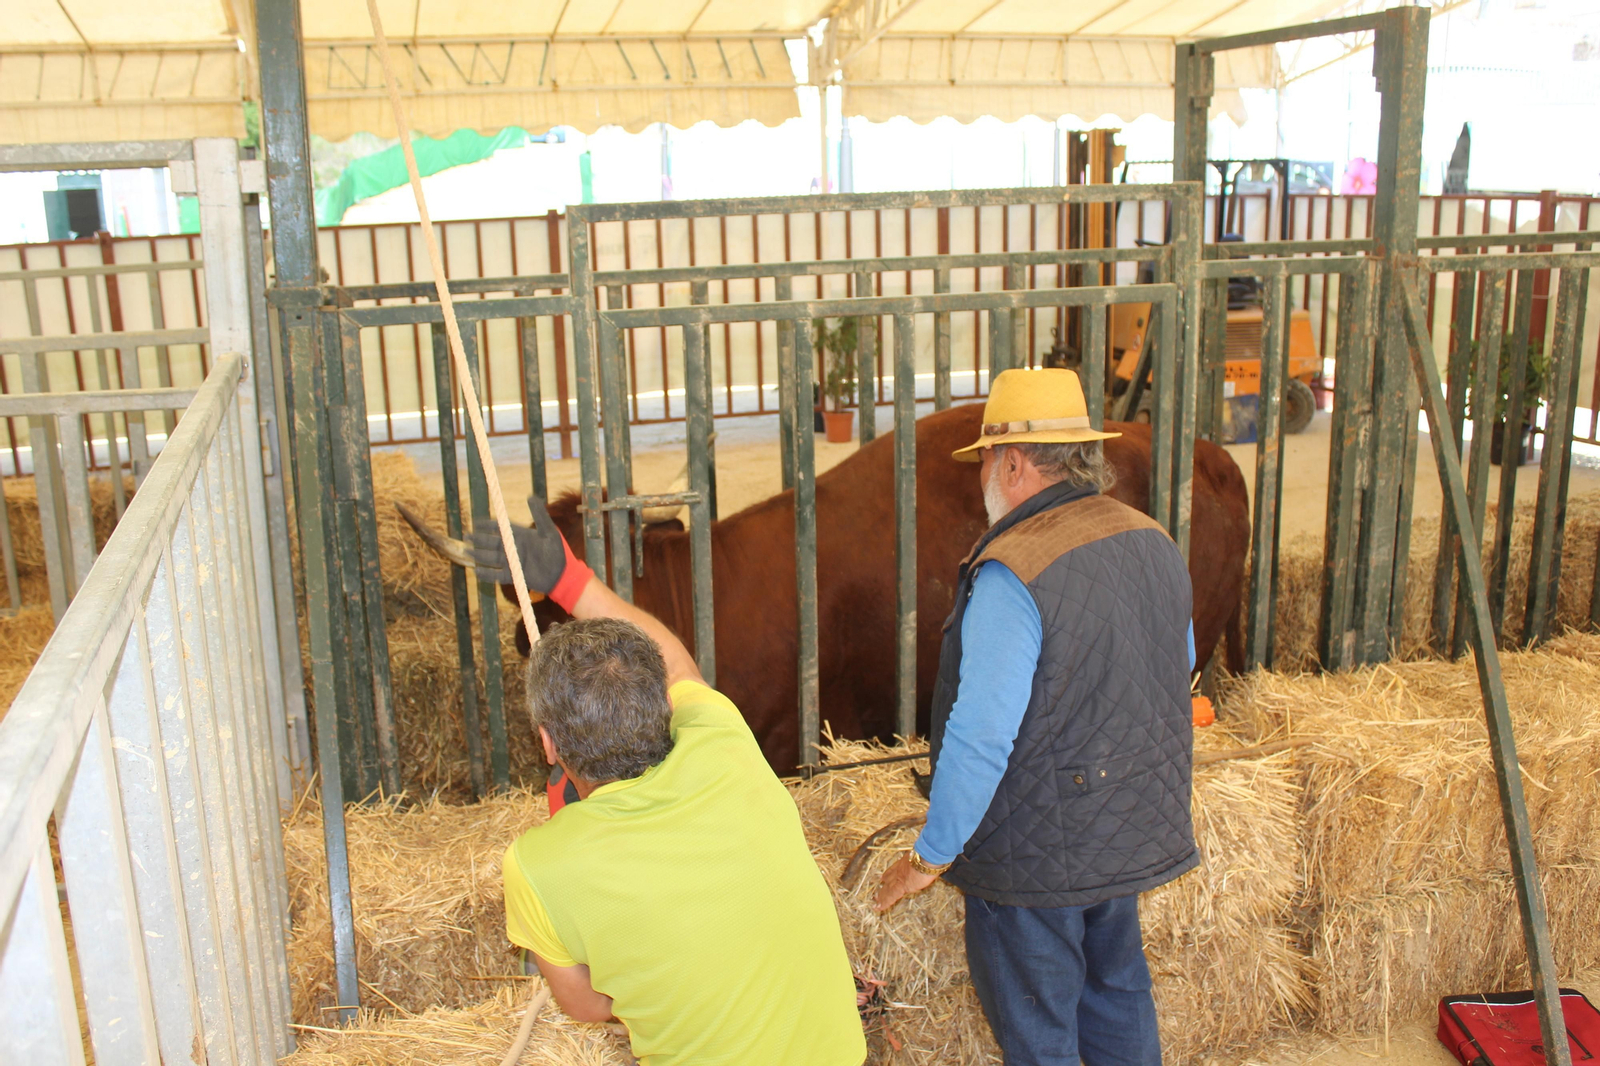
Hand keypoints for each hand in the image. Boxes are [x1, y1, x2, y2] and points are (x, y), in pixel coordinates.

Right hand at [472, 496, 592, 609]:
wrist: (563, 574)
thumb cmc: (558, 551)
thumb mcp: (549, 531)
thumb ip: (539, 514)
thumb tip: (530, 496)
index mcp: (521, 535)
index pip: (501, 528)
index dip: (488, 525)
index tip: (477, 523)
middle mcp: (515, 548)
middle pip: (492, 543)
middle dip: (479, 540)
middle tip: (466, 537)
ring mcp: (513, 562)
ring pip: (492, 558)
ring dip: (479, 555)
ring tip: (467, 552)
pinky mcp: (515, 576)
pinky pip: (497, 575)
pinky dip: (487, 574)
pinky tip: (477, 572)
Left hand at [874, 854, 937, 913]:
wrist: (926, 859)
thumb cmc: (929, 856)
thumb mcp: (923, 857)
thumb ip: (923, 861)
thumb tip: (930, 862)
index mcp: (904, 863)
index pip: (894, 869)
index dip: (888, 874)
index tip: (883, 877)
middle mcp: (899, 870)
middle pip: (888, 879)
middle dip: (884, 886)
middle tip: (877, 892)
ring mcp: (898, 878)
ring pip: (887, 889)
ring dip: (881, 895)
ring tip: (875, 901)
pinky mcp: (900, 887)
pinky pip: (890, 896)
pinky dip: (884, 902)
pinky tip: (878, 907)